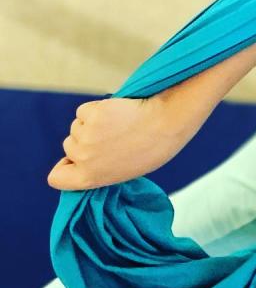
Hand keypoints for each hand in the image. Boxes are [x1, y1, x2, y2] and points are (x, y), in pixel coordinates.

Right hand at [47, 95, 199, 190]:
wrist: (166, 123)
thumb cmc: (153, 147)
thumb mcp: (124, 171)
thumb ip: (100, 168)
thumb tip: (86, 157)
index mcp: (89, 178)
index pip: (56, 178)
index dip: (65, 166)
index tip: (75, 160)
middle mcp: (83, 158)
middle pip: (69, 146)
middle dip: (86, 139)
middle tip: (113, 137)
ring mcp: (86, 135)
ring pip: (77, 126)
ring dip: (93, 122)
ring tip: (120, 124)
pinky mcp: (92, 114)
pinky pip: (85, 111)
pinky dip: (97, 109)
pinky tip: (117, 112)